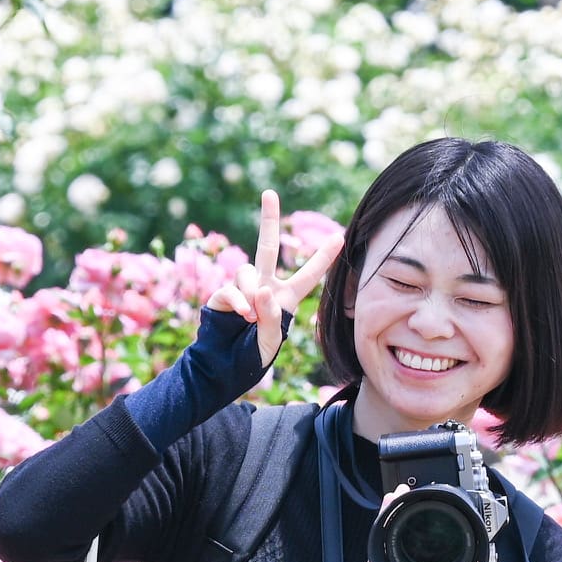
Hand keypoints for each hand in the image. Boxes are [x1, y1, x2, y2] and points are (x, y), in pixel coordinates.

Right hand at [206, 189, 338, 371]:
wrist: (222, 368)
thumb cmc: (252, 357)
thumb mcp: (271, 343)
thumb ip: (271, 318)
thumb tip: (261, 290)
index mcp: (285, 298)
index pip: (308, 275)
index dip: (323, 257)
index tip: (339, 237)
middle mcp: (264, 287)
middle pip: (267, 247)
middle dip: (269, 219)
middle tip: (269, 193)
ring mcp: (242, 289)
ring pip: (248, 272)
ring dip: (252, 293)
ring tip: (252, 319)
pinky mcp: (223, 294)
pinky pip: (233, 288)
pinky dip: (240, 301)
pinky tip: (244, 317)